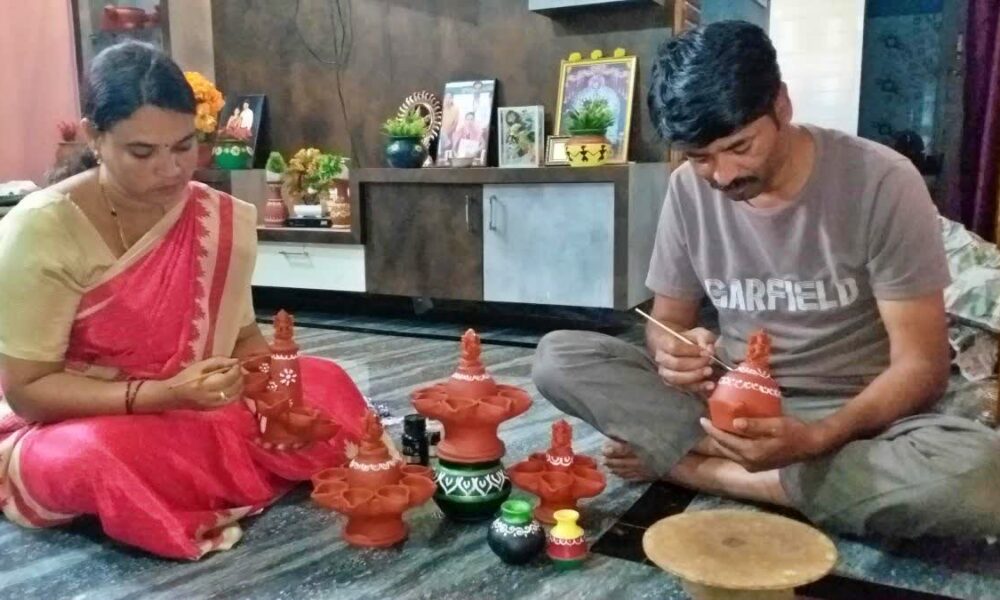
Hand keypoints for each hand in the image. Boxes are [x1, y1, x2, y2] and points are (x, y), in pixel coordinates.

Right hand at [158, 357, 243, 410]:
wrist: (174, 396)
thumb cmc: (186, 378)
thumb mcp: (200, 365)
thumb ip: (219, 362)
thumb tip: (236, 361)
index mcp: (206, 385)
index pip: (229, 377)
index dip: (236, 369)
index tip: (236, 363)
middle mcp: (212, 398)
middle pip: (236, 386)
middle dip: (239, 376)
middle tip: (236, 369)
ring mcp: (215, 406)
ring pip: (237, 394)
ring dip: (240, 384)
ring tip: (234, 377)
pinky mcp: (215, 409)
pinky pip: (232, 400)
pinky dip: (236, 392)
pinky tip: (232, 386)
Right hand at [652, 327, 717, 394]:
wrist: (677, 347)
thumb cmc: (688, 339)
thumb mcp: (698, 333)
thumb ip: (704, 339)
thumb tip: (709, 350)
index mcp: (664, 342)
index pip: (674, 347)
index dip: (690, 351)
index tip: (705, 352)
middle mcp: (661, 359)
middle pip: (675, 364)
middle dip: (694, 365)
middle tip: (709, 364)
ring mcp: (665, 372)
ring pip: (676, 379)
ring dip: (694, 377)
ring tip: (709, 373)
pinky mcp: (672, 383)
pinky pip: (682, 388)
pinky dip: (696, 387)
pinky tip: (709, 385)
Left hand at [699, 416, 831, 471]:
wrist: (811, 446)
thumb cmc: (794, 432)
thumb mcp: (776, 425)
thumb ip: (755, 425)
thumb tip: (734, 423)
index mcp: (752, 452)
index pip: (725, 440)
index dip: (712, 429)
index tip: (702, 419)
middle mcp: (749, 462)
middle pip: (724, 448)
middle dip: (714, 435)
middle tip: (706, 422)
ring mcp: (753, 466)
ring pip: (730, 453)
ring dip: (721, 441)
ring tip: (715, 427)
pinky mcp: (757, 465)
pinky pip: (738, 455)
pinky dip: (731, 445)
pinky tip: (730, 436)